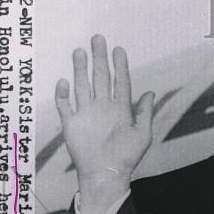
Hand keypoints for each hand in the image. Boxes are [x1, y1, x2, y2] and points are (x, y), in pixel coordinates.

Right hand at [55, 34, 154, 212]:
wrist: (105, 175)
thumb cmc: (126, 158)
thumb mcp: (142, 134)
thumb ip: (144, 113)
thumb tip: (150, 92)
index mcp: (120, 110)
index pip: (120, 82)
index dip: (120, 66)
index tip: (118, 49)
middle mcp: (102, 108)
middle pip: (100, 78)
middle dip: (99, 58)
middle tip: (98, 38)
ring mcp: (86, 114)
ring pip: (82, 86)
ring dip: (80, 69)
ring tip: (80, 51)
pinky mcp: (71, 124)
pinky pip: (64, 105)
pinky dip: (63, 94)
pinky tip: (65, 81)